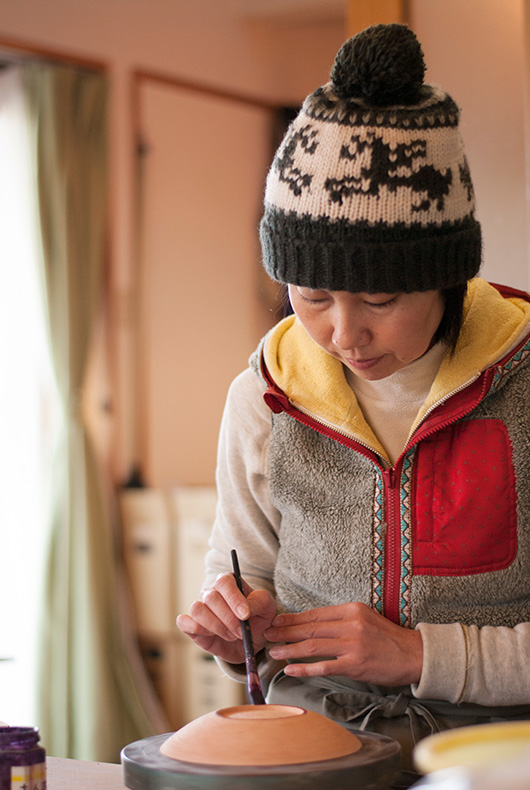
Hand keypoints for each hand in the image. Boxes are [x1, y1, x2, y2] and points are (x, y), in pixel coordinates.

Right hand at [176, 572, 276, 664]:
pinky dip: (196, 629)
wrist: (251, 640)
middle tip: (241, 632)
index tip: (246, 615)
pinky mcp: (192, 625)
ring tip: (230, 635)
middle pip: (211, 597)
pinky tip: (211, 636)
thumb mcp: (267, 607)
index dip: (234, 599)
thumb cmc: (259, 618)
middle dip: (228, 619)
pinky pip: (184, 622)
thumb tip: (246, 609)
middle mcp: (212, 592)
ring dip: (216, 626)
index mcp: (229, 583)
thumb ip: (259, 602)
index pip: (224, 582)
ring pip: (197, 609)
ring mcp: (200, 608)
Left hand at [264, 602, 422, 685]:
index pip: (314, 614)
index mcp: (350, 610)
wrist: (414, 655)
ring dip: (289, 649)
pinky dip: (304, 669)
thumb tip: (313, 625)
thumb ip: (341, 621)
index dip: (292, 618)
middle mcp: (350, 624)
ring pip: (312, 646)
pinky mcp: (355, 664)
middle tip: (267, 634)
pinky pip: (324, 666)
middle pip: (309, 628)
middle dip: (285, 631)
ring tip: (273, 652)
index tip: (276, 620)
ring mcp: (352, 644)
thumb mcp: (364, 619)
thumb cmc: (388, 638)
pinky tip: (291, 669)